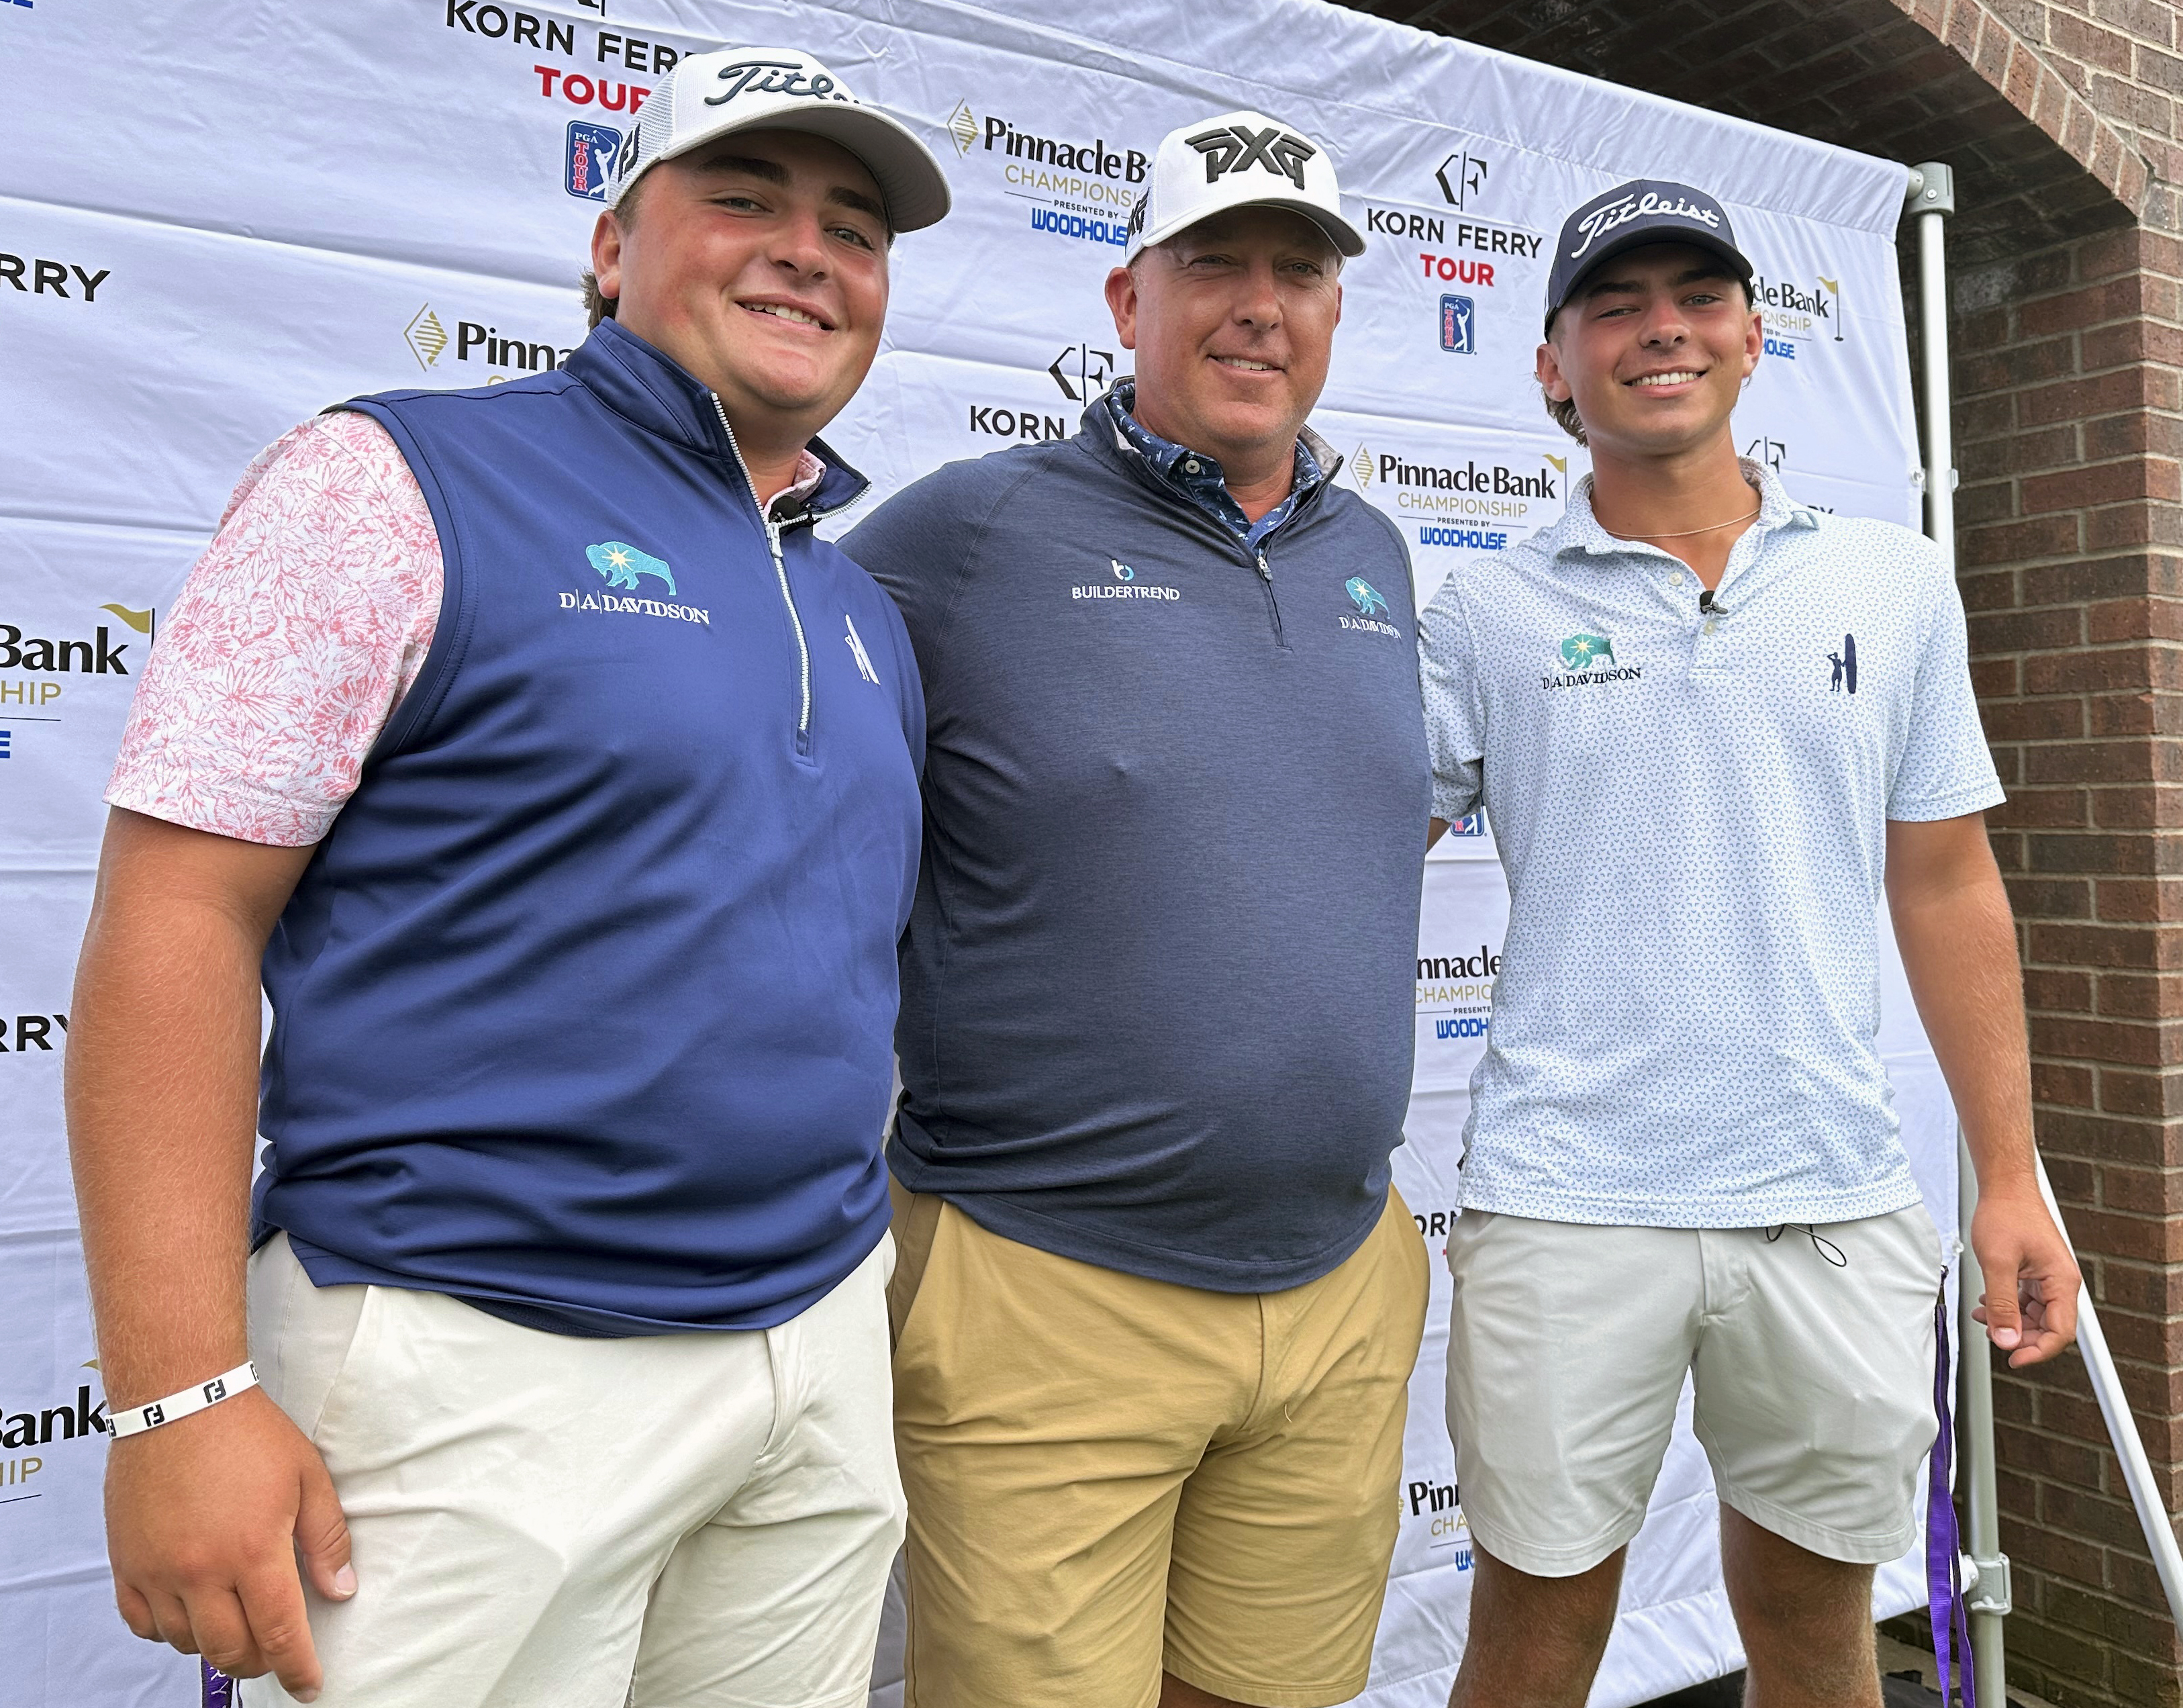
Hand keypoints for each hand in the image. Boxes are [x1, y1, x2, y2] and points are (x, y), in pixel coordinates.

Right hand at [105, 1386, 354, 1700]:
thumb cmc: (248, 1434)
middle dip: (260, 1662)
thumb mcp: (307, 1478)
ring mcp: (158, 1571)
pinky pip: (142, 1623)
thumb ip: (327, 1540)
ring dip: (216, 1644)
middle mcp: (201, 1571)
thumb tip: (340, 1591)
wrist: (179, 1400)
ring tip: (237, 1623)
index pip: (281, 1634)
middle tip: (275, 1652)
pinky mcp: (126, 1564)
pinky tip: (190, 1612)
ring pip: (187, 1642)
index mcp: (253, 1552)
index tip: (310, 1686)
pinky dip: (168, 1630)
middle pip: (231, 1651)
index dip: (298, 1669)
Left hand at [1969, 1185, 2080, 1367]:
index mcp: (2062, 1282)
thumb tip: (2007, 1339)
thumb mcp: (1997, 1263)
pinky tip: (1986, 1304)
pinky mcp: (2034, 1272)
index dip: (2038, 1351)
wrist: (2005, 1187)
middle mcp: (2060, 1283)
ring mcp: (2047, 1277)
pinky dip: (2006, 1305)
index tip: (2013, 1359)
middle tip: (1991, 1335)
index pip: (2060, 1332)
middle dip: (2019, 1335)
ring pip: (2033, 1315)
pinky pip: (2024, 1300)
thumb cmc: (2006, 1214)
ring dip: (2009, 1321)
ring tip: (1982, 1317)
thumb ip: (2002, 1304)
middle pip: (2047, 1327)